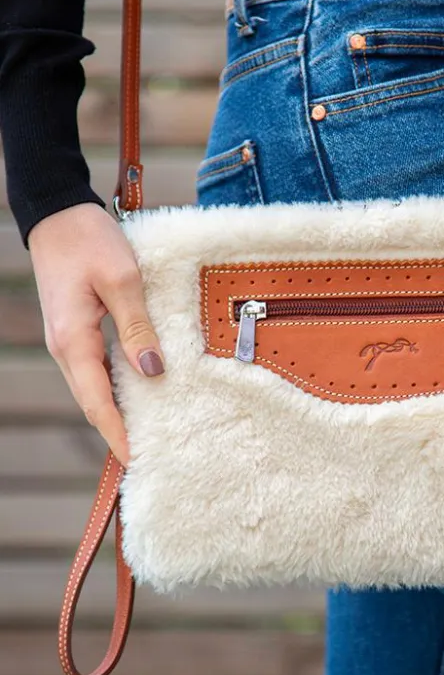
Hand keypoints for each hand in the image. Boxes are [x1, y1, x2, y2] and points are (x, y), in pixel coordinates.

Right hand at [28, 203, 163, 465]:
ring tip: (148, 432)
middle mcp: (66, 348)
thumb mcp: (122, 280)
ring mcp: (69, 340)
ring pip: (94, 388)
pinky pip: (97, 370)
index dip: (118, 433)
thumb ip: (138, 327)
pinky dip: (116, 388)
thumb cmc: (89, 241)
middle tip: (148, 456)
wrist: (59, 215)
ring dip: (117, 412)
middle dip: (117, 431)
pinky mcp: (77, 331)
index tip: (137, 460)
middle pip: (93, 402)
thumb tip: (153, 370)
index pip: (98, 402)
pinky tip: (138, 392)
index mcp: (73, 341)